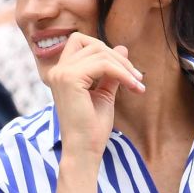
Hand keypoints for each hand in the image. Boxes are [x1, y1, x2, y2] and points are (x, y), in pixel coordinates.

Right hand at [47, 33, 145, 161]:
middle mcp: (57, 70)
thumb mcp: (104, 93)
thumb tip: (122, 47)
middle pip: (92, 44)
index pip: (80, 42)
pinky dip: (123, 73)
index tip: (125, 71)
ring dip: (124, 66)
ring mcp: (61, 73)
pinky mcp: (70, 79)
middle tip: (136, 77)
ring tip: (137, 84)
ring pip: (100, 53)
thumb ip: (110, 71)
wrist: (83, 150)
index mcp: (61, 73)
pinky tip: (133, 87)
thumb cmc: (91, 127)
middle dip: (118, 58)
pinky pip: (103, 64)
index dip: (105, 50)